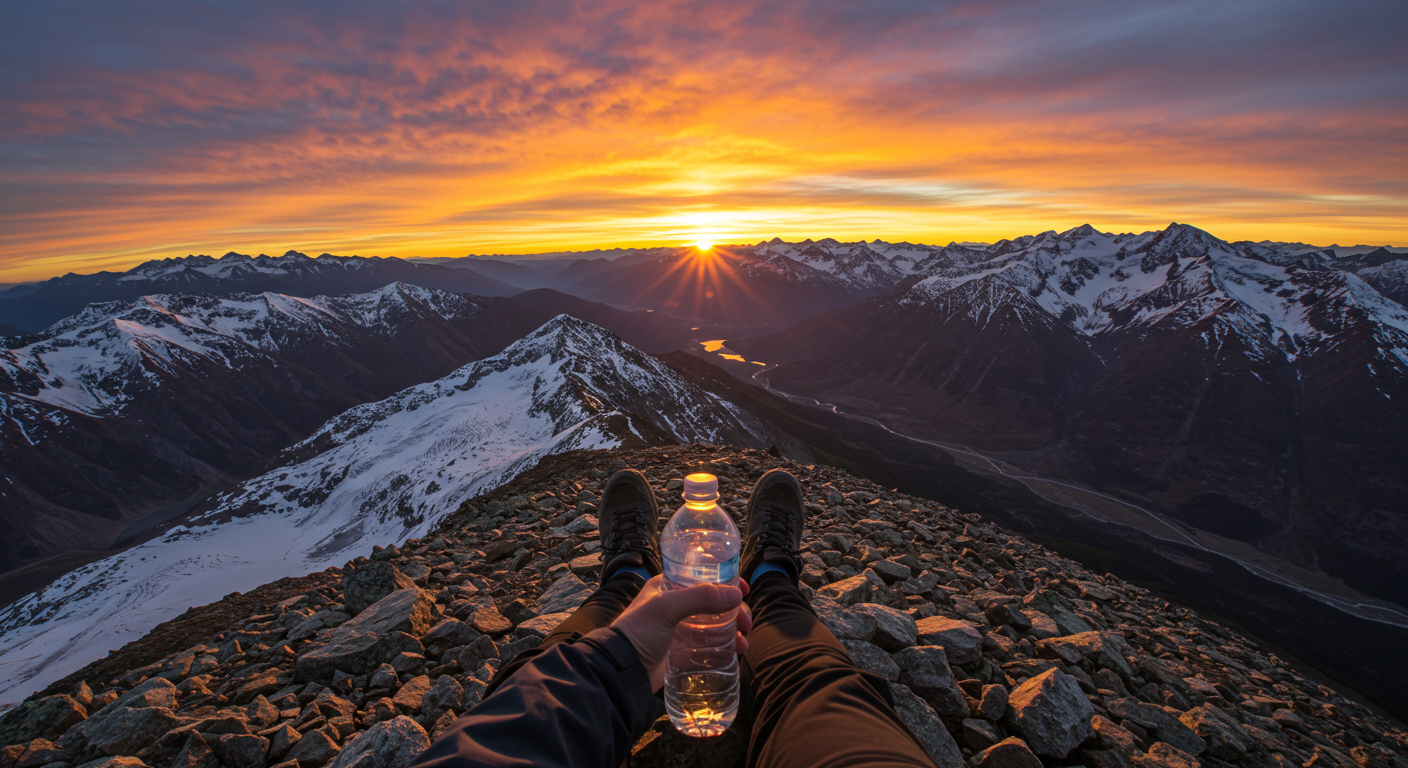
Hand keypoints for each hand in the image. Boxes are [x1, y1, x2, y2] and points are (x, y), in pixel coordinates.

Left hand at [610, 576, 751, 691]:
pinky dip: (725, 647)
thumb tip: (736, 595)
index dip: (724, 582)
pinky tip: (736, 651)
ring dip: (732, 629)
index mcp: (667, 587)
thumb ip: (700, 597)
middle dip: (733, 610)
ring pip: (714, 625)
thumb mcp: (666, 607)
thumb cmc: (637, 632)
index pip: (701, 578)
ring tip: (743, 641)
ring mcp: (680, 630)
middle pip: (713, 603)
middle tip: (745, 622)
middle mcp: (675, 606)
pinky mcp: (682, 651)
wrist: (622, 671)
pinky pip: (709, 646)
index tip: (744, 590)